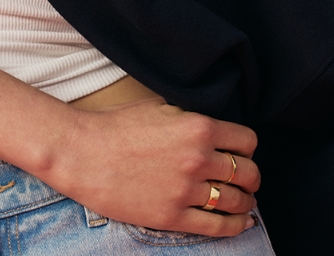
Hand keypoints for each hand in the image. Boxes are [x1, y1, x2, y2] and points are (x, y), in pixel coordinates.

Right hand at [42, 98, 259, 236]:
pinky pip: (219, 227)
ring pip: (238, 201)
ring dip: (246, 201)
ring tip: (243, 200)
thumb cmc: (115, 125)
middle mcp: (199, 159)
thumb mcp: (158, 106)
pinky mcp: (173, 216)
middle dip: (250, 175)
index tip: (241, 151)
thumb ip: (190, 116)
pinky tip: (239, 222)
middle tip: (245, 178)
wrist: (82, 152)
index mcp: (197, 127)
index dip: (246, 146)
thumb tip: (211, 124)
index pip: (247, 141)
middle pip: (248, 172)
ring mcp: (187, 191)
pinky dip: (236, 226)